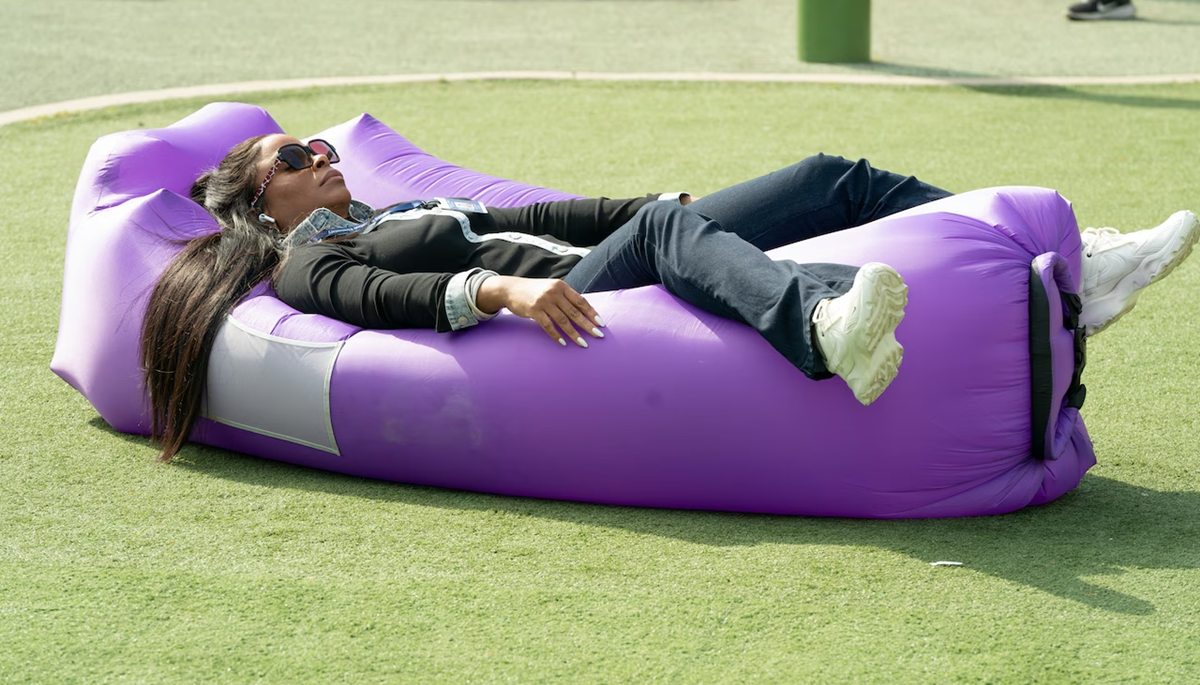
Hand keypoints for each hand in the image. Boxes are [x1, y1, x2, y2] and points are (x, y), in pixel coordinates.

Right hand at [477, 276, 605, 346]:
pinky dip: (556, 335)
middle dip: (588, 325)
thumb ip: (565, 297)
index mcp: (561, 286)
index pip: (581, 301)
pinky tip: (563, 343)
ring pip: (563, 321)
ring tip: (583, 344)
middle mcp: (554, 292)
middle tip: (598, 335)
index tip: (601, 323)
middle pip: (575, 312)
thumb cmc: (534, 290)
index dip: (592, 313)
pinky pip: (548, 326)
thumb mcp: (551, 288)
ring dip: (574, 334)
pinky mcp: (533, 310)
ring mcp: (543, 301)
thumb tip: (583, 310)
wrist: (510, 289)